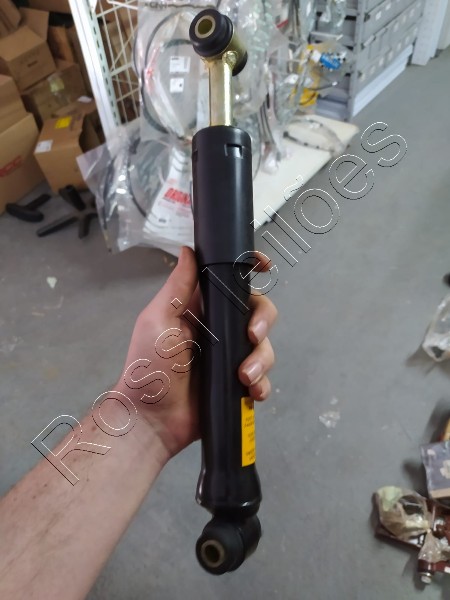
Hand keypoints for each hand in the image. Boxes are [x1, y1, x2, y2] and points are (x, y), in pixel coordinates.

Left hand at [115, 247, 276, 459]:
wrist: (151, 419)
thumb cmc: (148, 366)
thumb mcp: (158, 320)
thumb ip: (177, 287)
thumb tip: (189, 249)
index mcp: (201, 309)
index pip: (230, 282)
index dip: (250, 270)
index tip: (265, 266)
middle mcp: (219, 329)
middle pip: (257, 311)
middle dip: (262, 322)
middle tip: (253, 336)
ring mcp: (230, 357)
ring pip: (263, 346)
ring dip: (262, 360)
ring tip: (244, 376)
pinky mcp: (237, 384)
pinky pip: (262, 378)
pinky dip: (262, 384)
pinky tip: (251, 391)